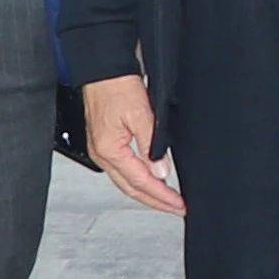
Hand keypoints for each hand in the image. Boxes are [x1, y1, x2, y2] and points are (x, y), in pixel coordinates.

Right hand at [83, 71, 181, 215]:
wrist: (102, 70)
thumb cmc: (116, 86)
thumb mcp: (141, 114)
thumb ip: (152, 146)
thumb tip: (161, 172)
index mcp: (109, 150)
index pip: (141, 182)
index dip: (162, 196)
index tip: (178, 204)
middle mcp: (101, 155)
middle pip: (131, 189)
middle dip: (155, 201)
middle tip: (175, 208)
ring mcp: (100, 151)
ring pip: (125, 182)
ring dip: (146, 193)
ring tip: (166, 200)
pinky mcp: (103, 144)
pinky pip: (122, 171)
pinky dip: (137, 180)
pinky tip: (148, 181)